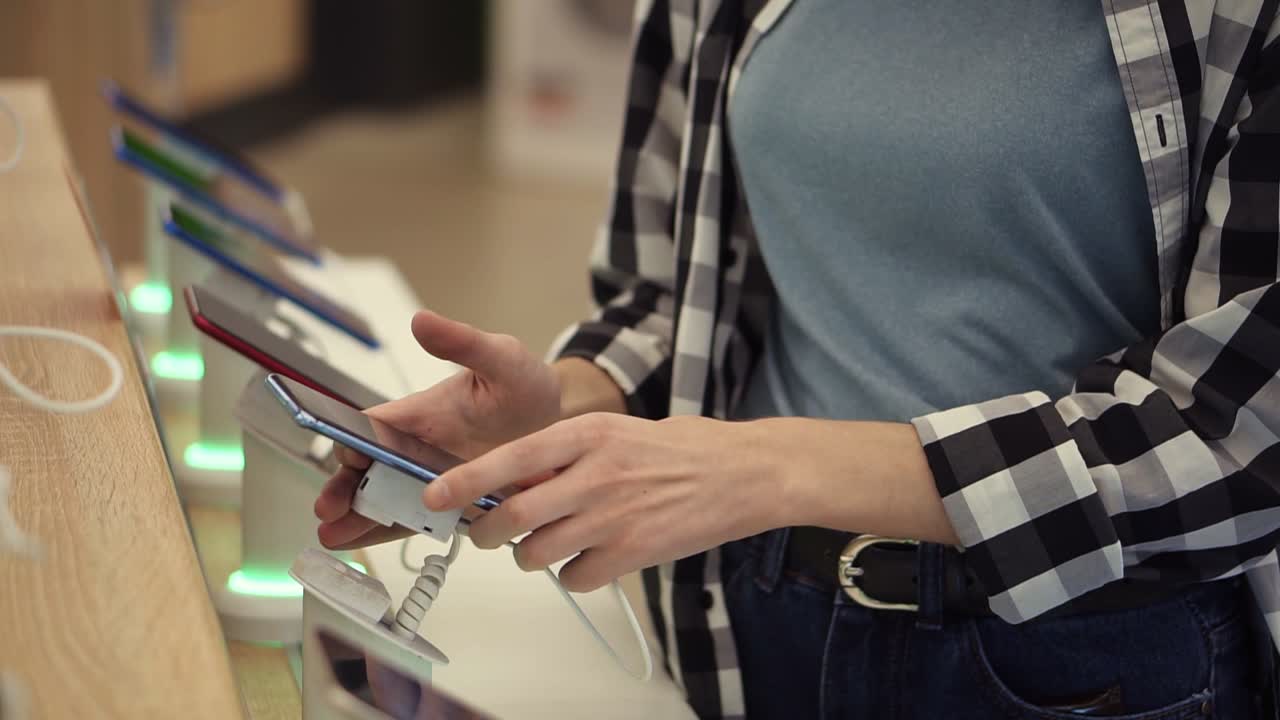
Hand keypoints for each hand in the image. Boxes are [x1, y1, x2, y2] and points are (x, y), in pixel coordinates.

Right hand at [315, 310, 561, 549]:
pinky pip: (413, 518)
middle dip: (344, 487)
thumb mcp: (500, 357)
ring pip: (384, 497)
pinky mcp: (450, 500)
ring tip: (333, 536)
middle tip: (328, 507)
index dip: (354, 439)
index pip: (374, 425)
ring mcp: (431, 476)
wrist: (557, 416)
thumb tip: (422, 320)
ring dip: (358, 516)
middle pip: (369, 466)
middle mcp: (418, 445)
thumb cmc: (522, 381)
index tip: (348, 456)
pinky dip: (386, 530)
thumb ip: (462, 342)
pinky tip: (358, 543)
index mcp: (420, 411)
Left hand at [423, 413, 793, 591]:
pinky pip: (573, 577)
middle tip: (486, 533)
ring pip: (535, 553)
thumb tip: (509, 480)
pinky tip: (592, 555)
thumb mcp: (613, 431)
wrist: (741, 474)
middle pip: (511, 516)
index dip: (462, 482)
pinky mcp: (631, 554)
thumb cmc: (678, 450)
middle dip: (485, 532)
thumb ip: (562, 453)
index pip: (507, 460)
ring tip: (549, 542)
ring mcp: (611, 518)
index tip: (433, 496)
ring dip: (528, 555)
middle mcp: (593, 475)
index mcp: (586, 434)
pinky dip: (572, 573)